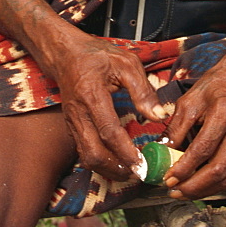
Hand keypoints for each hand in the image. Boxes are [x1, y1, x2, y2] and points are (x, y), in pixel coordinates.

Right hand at [48, 30, 167, 181]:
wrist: (66, 53)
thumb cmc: (97, 55)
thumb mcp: (126, 64)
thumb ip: (143, 91)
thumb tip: (158, 116)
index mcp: (92, 95)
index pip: (109, 131)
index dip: (125, 152)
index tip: (141, 164)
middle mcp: (78, 113)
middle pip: (93, 152)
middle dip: (115, 168)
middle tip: (137, 173)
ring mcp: (72, 121)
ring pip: (86, 156)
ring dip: (107, 168)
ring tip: (128, 171)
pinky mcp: (72, 126)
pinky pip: (82, 150)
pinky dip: (99, 160)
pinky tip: (115, 161)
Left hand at [158, 50, 225, 199]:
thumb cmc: (215, 86)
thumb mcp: (189, 100)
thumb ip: (176, 127)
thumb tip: (160, 151)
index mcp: (224, 113)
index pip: (203, 148)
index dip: (185, 167)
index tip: (168, 176)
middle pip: (218, 170)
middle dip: (193, 186)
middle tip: (172, 189)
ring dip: (202, 190)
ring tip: (181, 192)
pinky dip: (212, 185)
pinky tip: (196, 187)